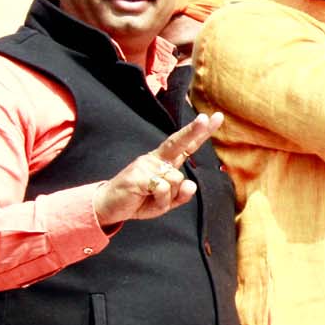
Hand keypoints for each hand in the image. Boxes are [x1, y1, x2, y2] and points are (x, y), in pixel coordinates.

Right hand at [92, 112, 224, 228]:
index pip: (186, 145)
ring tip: (149, 198)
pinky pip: (163, 188)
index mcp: (163, 161)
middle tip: (205, 118)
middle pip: (178, 143)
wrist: (109, 207)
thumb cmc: (138, 201)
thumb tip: (191, 185)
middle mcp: (156, 159)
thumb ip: (180, 195)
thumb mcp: (165, 202)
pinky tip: (143, 198)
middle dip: (193, 131)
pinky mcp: (138, 175)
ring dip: (168, 197)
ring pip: (176, 180)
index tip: (216, 117)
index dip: (200, 132)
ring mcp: (146, 165)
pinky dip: (159, 200)